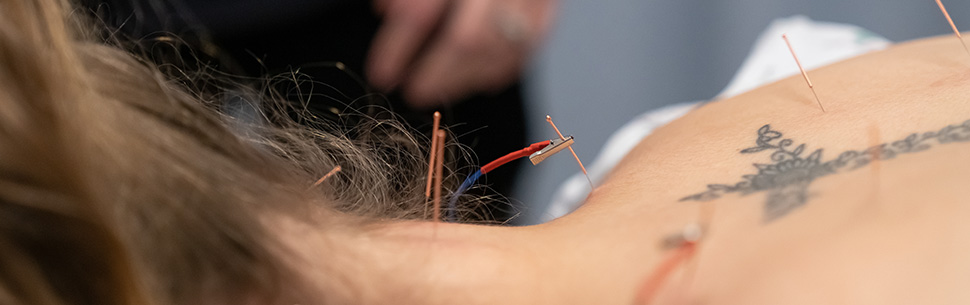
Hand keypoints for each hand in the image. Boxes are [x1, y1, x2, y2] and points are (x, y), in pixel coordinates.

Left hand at [367, 0, 556, 107]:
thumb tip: (385, 12)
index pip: (423, 11)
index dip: (398, 46)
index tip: (382, 74)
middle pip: (467, 38)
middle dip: (437, 74)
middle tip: (414, 93)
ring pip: (501, 48)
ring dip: (466, 78)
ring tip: (441, 88)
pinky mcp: (549, 6)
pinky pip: (529, 46)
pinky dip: (501, 69)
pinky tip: (477, 79)